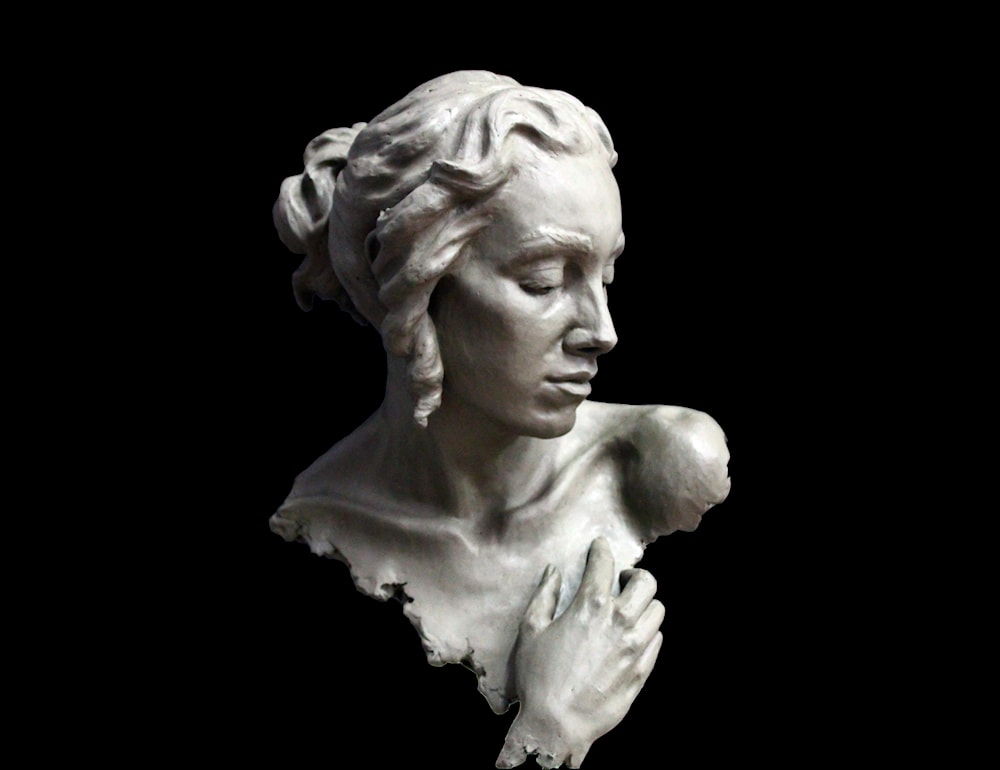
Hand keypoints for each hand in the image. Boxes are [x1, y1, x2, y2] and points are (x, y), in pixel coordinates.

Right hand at [496, 537, 663, 768]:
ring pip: (657, 611)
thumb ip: (545, 595)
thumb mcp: (531, 630)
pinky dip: (647, 632)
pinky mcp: (642, 671)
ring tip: (629, 610)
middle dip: (635, 575)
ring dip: (644, 605)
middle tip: (622, 582)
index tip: (601, 547)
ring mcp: (635, 647)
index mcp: (589, 606)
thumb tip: (554, 571)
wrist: (557, 725)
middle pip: (647, 582)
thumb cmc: (538, 678)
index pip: (605, 564)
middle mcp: (619, 621)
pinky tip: (632, 637)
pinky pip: (657, 641)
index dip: (602, 550)